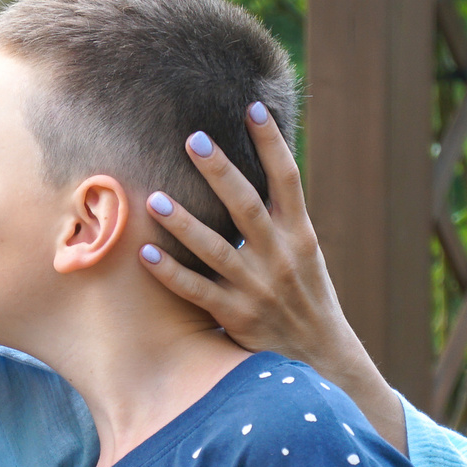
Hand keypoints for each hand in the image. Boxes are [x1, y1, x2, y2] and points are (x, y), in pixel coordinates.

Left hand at [138, 103, 404, 445]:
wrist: (321, 359)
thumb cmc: (304, 296)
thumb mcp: (304, 253)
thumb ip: (278, 218)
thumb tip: (245, 172)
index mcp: (301, 235)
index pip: (288, 180)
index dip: (272, 143)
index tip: (252, 107)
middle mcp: (282, 258)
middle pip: (248, 207)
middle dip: (221, 172)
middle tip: (193, 138)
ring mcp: (258, 289)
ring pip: (217, 250)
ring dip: (185, 223)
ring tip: (156, 198)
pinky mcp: (237, 317)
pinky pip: (197, 292)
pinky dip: (171, 273)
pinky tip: (145, 254)